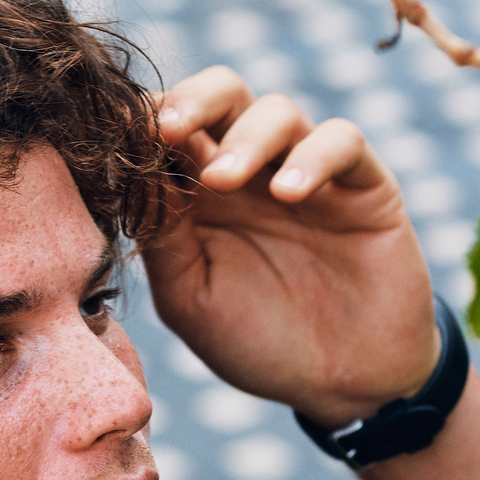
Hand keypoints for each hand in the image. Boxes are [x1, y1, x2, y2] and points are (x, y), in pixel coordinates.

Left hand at [144, 67, 438, 427]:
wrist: (340, 384)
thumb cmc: (256, 341)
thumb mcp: (191, 296)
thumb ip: (162, 234)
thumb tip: (129, 172)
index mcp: (199, 193)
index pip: (170, 130)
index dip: (145, 120)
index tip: (116, 129)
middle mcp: (252, 171)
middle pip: (222, 95)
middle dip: (192, 101)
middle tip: (169, 129)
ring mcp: (308, 172)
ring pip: (277, 111)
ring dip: (244, 138)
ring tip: (222, 182)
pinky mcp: (363, 184)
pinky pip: (342, 142)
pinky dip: (313, 157)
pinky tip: (288, 194)